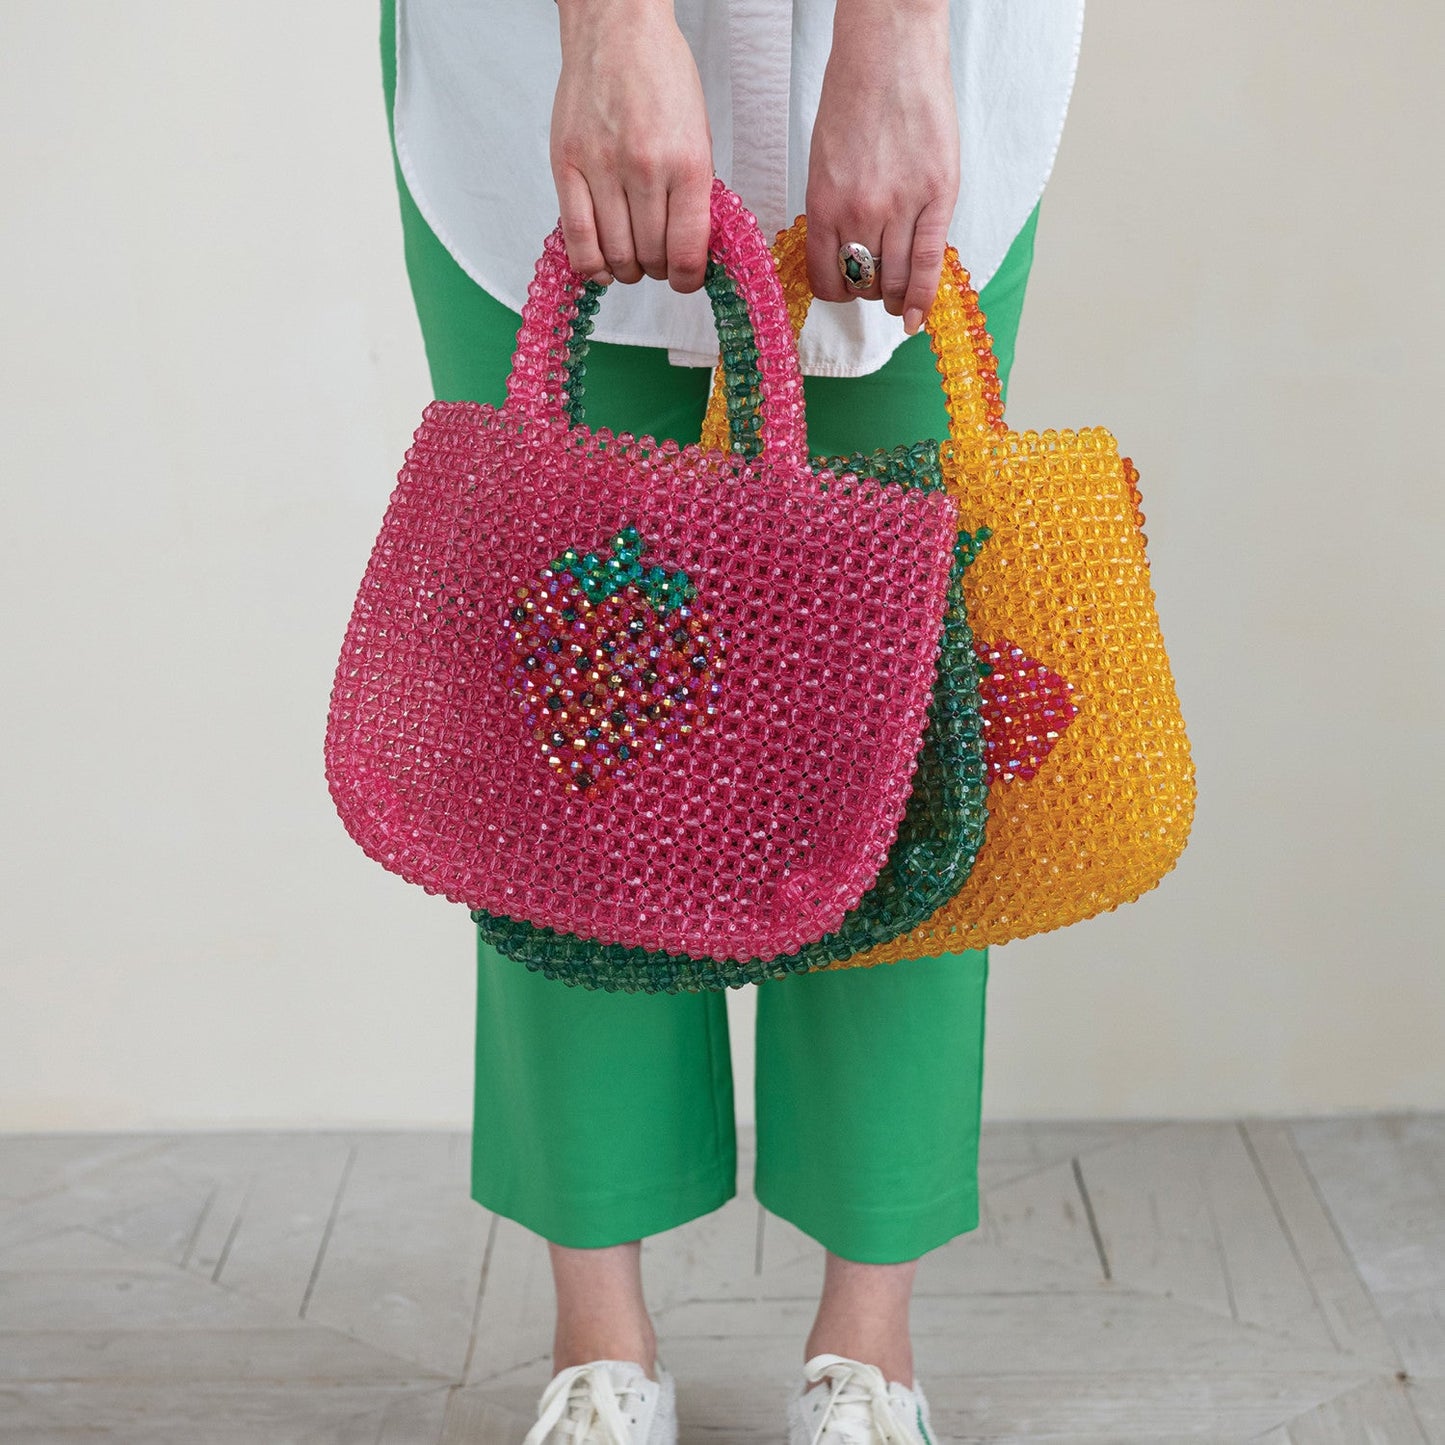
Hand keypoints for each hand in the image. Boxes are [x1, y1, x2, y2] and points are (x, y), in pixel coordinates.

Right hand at [551, 0, 713, 291]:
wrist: (617, 28)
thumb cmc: (660, 76)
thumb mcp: (698, 134)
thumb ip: (694, 193)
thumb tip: (692, 249)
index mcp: (687, 161)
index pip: (688, 251)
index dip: (689, 279)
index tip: (687, 279)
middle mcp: (645, 167)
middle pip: (651, 257)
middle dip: (658, 270)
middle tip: (658, 261)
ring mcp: (602, 167)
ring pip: (615, 255)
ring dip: (626, 269)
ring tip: (632, 259)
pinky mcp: (567, 164)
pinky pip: (576, 238)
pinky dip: (591, 265)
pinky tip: (601, 266)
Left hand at [805, 0, 958, 333]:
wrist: (889, 48)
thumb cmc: (853, 94)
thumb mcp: (823, 159)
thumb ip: (832, 207)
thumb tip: (844, 250)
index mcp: (822, 202)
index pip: (823, 276)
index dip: (833, 292)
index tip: (841, 291)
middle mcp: (859, 210)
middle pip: (861, 282)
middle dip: (865, 292)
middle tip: (873, 286)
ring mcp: (901, 204)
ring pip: (894, 279)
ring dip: (893, 295)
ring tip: (896, 294)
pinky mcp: (939, 194)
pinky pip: (928, 261)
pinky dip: (921, 296)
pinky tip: (916, 316)